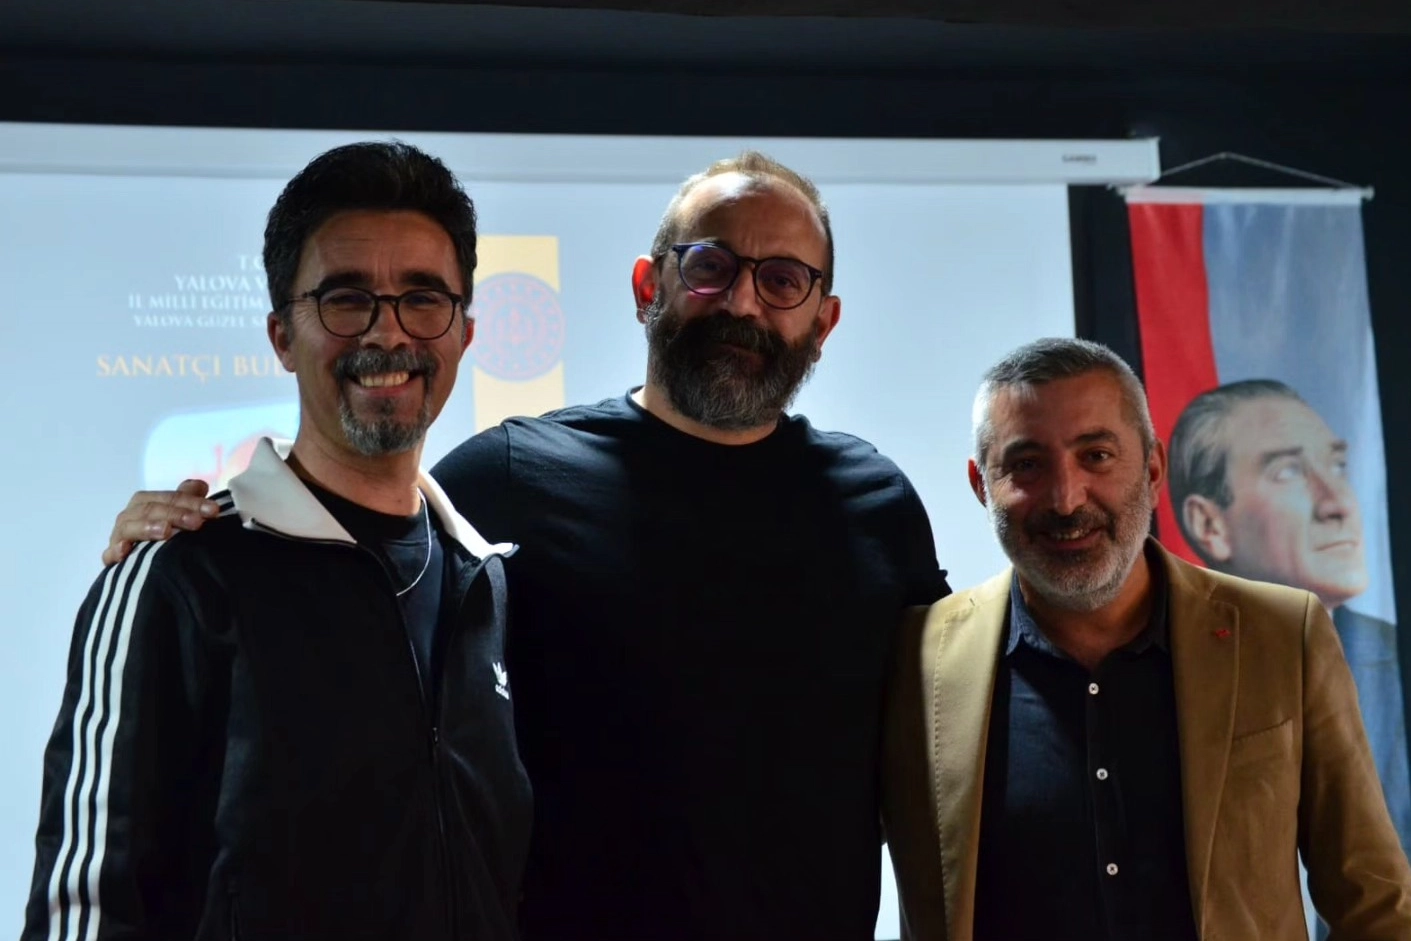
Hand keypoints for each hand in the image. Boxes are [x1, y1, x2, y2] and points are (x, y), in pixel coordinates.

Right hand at [103, 479, 220, 565]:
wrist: (147, 566)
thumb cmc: (167, 534)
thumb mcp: (180, 514)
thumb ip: (187, 498)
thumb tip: (200, 485)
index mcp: (147, 503)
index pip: (169, 497)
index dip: (192, 502)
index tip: (214, 510)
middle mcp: (131, 516)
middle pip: (151, 509)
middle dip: (176, 514)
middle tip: (198, 522)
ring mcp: (120, 536)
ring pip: (130, 527)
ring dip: (148, 527)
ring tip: (166, 531)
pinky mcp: (113, 558)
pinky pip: (109, 554)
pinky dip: (115, 551)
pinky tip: (124, 551)